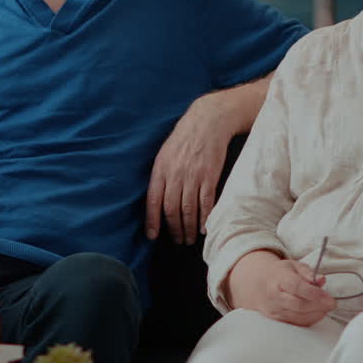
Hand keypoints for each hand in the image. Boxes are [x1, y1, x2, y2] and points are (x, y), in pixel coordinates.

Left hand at [146, 97, 232, 244]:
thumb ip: (161, 175)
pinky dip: (204, 218)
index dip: (152, 220)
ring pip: (188, 209)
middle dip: (173, 228)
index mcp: (161, 169)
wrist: (207, 122)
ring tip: (189, 238)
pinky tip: (203, 228)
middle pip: (172, 209)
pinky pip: (206, 202)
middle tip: (177, 240)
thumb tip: (157, 199)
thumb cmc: (185, 138)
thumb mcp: (165, 153)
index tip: (153, 236)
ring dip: (188, 227)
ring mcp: (193, 176)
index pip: (153, 200)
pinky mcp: (210, 176)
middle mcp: (175, 174)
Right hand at [226, 251, 334, 326]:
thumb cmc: (280, 274)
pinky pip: (296, 324)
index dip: (315, 294)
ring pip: (299, 317)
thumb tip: (321, 280)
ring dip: (317, 314)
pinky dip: (310, 320)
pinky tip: (317, 313)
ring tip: (326, 308)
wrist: (257, 286)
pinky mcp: (277, 320)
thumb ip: (308, 272)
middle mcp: (275, 296)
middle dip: (319, 306)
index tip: (330, 298)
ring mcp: (274, 310)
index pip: (298, 287)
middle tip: (332, 304)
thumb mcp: (293, 266)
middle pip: (299, 305)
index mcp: (278, 279)